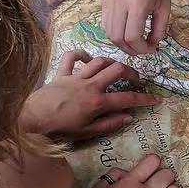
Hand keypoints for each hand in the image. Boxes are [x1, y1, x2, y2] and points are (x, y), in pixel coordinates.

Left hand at [20, 50, 158, 140]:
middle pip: (118, 70)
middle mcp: (90, 85)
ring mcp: (76, 77)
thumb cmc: (60, 129)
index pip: (127, 99)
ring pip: (100, 61)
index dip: (145, 99)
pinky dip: (81, 55)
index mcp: (97, 102)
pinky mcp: (62, 73)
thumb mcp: (87, 133)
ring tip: (116, 70)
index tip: (156, 99)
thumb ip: (110, 124)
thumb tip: (129, 117)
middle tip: (136, 81)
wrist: (32, 119)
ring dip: (111, 63)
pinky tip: (88, 60)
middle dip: (132, 73)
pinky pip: (72, 57)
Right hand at [102, 0, 172, 54]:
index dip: (141, 49)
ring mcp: (110, 0)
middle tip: (141, 50)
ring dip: (120, 42)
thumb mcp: (165, 5)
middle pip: (117, 38)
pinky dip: (113, 32)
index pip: (132, 36)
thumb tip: (152, 45)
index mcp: (138, 4)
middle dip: (130, 49)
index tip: (151, 49)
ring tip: (133, 43)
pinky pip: (104, 22)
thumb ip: (159, 28)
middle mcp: (120, 2)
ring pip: (108, 32)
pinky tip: (124, 31)